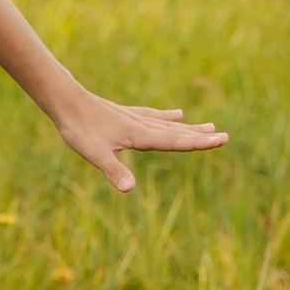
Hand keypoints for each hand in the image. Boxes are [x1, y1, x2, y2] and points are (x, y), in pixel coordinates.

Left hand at [50, 93, 228, 191]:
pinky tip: (176, 114)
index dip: (199, 143)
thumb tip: (129, 189)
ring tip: (208, 125)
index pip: (176, 142)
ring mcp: (134, 118)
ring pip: (168, 124)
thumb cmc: (79, 129)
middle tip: (224, 136)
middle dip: (200, 136)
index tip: (221, 139)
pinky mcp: (125, 114)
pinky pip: (152, 116)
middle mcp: (142, 125)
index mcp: (140, 136)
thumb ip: (113, 171)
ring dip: (189, 127)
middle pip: (177, 133)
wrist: (65, 100)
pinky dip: (166, 117)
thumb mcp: (94, 154)